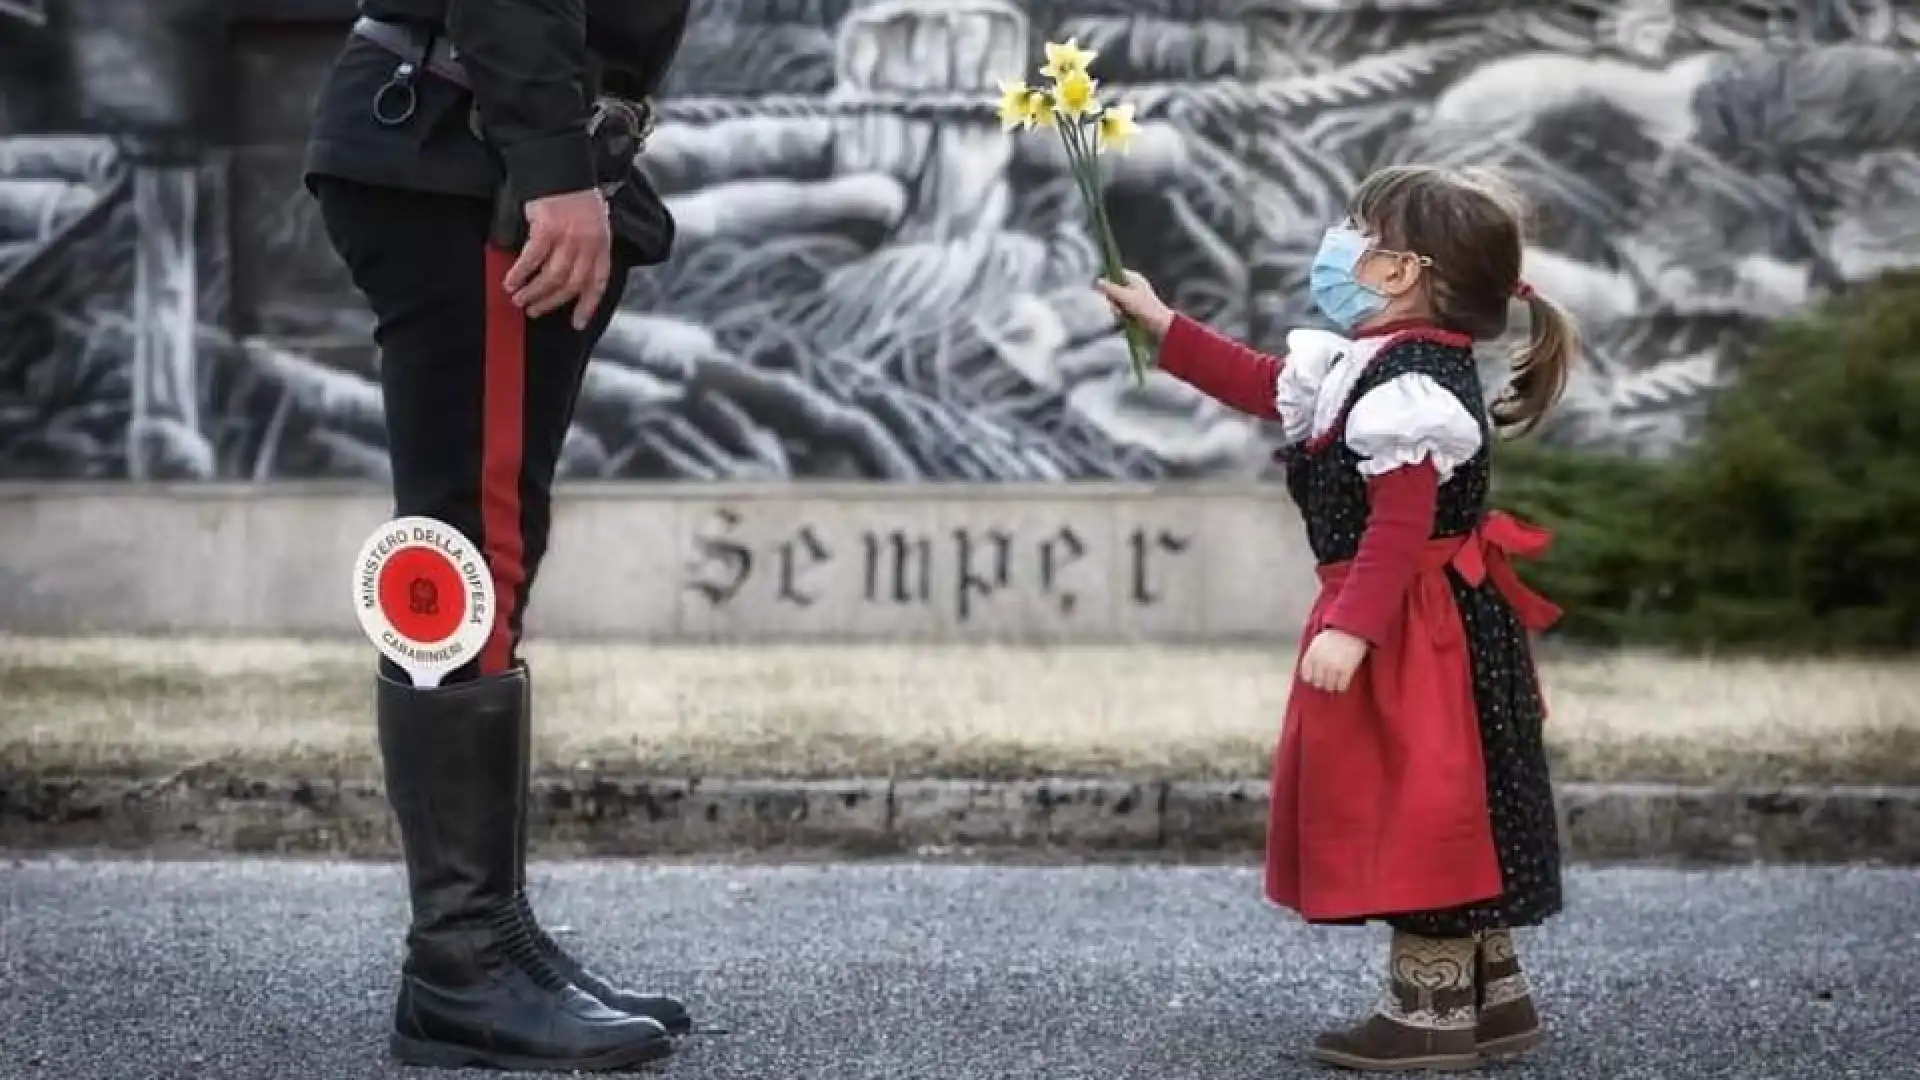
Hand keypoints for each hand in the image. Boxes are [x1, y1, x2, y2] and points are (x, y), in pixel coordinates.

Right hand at [505, 188, 612, 329]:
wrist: (561, 165)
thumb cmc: (574, 195)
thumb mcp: (592, 222)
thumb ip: (587, 248)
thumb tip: (571, 276)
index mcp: (602, 244)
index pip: (598, 282)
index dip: (587, 305)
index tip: (577, 323)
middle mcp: (589, 243)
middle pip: (571, 285)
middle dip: (551, 302)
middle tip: (534, 311)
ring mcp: (569, 237)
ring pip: (552, 277)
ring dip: (533, 292)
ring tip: (519, 299)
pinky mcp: (547, 228)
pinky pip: (532, 259)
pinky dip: (520, 273)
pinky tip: (511, 281)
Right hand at [1095, 270, 1174, 339]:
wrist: (1158, 324)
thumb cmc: (1144, 307)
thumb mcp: (1124, 296)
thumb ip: (1110, 288)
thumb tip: (1097, 281)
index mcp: (1133, 278)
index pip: (1115, 273)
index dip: (1107, 280)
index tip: (1102, 288)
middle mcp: (1132, 286)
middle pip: (1113, 288)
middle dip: (1111, 298)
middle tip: (1116, 305)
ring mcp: (1132, 298)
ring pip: (1115, 300)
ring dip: (1115, 308)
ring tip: (1121, 313)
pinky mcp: (1132, 309)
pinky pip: (1119, 309)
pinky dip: (1120, 314)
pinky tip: (1123, 318)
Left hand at [1298, 628, 1369, 693]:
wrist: (1352, 630)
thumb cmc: (1334, 636)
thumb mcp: (1317, 642)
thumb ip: (1311, 656)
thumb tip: (1306, 674)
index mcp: (1312, 654)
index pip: (1306, 676)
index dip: (1311, 680)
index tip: (1315, 680)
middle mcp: (1321, 662)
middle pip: (1318, 683)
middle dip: (1322, 684)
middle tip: (1327, 683)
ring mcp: (1334, 667)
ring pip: (1329, 687)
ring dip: (1332, 687)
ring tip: (1335, 685)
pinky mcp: (1347, 670)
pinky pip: (1342, 686)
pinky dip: (1342, 688)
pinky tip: (1343, 685)